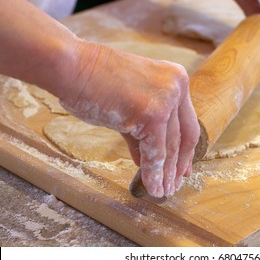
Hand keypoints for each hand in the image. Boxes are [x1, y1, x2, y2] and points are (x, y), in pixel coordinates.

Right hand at [60, 40, 199, 197]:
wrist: (73, 67)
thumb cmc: (95, 83)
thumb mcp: (131, 105)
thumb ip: (144, 132)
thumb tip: (149, 160)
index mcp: (176, 79)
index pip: (187, 122)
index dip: (186, 150)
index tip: (184, 168)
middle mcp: (177, 87)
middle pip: (184, 136)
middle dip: (178, 165)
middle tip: (174, 185)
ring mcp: (167, 99)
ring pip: (170, 147)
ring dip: (166, 175)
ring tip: (163, 192)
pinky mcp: (153, 114)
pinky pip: (155, 152)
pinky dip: (153, 174)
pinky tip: (152, 188)